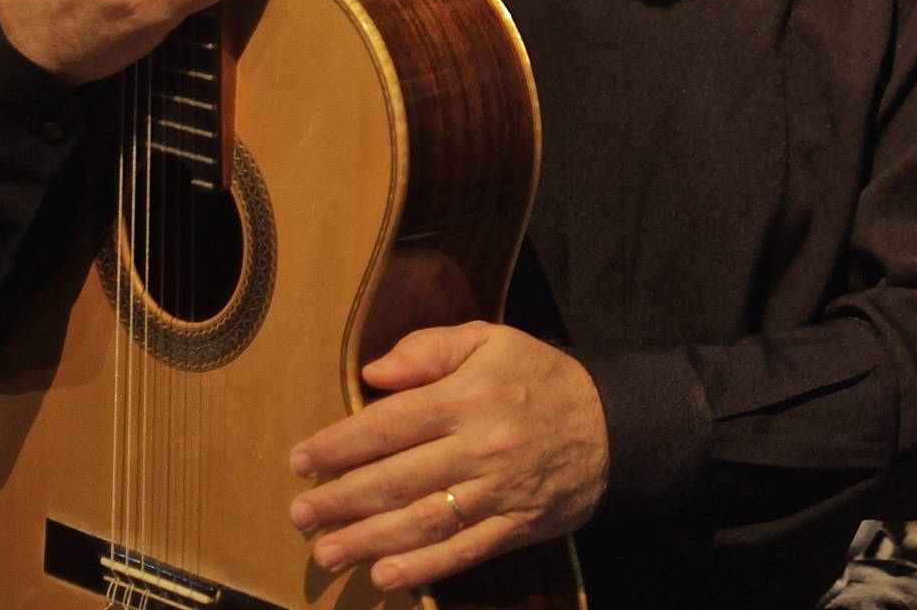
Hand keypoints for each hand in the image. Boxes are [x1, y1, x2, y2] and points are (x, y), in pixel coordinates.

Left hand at [288, 323, 607, 591]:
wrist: (616, 425)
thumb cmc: (541, 379)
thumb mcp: (493, 342)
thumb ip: (431, 349)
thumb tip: (374, 372)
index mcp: (469, 397)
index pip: (389, 424)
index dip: (339, 445)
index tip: (301, 461)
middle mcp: (480, 446)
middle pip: (397, 478)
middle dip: (341, 499)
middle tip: (300, 514)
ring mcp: (498, 491)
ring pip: (422, 520)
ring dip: (368, 540)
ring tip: (327, 551)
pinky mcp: (516, 526)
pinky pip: (463, 551)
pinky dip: (423, 567)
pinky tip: (385, 574)